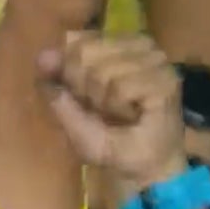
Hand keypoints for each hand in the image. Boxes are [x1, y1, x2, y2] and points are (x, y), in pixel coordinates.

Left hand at [40, 32, 187, 185]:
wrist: (138, 168)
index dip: (68, 70)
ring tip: (121, 113)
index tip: (81, 96)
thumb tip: (43, 55)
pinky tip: (135, 115)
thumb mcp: (68, 114)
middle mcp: (138, 46)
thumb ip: (54, 85)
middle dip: (83, 87)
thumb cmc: (106, 140)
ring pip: (103, 71)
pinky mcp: (167, 79)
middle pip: (84, 52)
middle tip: (103, 108)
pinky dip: (119, 106)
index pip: (75, 39)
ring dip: (103, 101)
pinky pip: (122, 87)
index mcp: (114, 46)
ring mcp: (156, 61)